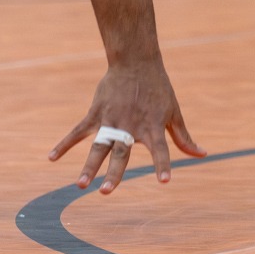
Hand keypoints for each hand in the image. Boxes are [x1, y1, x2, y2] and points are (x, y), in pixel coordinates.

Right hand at [49, 57, 203, 193]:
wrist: (136, 61)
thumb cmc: (158, 89)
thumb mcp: (174, 112)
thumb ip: (183, 138)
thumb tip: (202, 155)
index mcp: (152, 127)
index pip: (160, 150)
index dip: (162, 165)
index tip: (164, 181)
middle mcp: (130, 127)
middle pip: (121, 154)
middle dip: (113, 174)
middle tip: (105, 192)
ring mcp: (111, 120)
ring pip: (98, 147)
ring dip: (89, 166)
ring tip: (80, 185)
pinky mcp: (96, 113)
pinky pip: (78, 131)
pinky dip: (64, 144)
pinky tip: (52, 158)